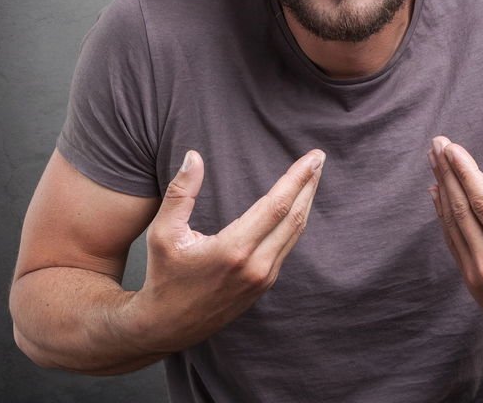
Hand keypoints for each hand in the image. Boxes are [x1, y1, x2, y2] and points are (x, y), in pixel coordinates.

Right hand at [123, 148, 323, 354]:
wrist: (168, 326)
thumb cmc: (164, 277)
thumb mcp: (163, 233)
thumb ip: (181, 193)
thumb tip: (194, 156)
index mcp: (234, 249)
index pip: (276, 206)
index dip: (297, 178)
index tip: (313, 157)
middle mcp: (255, 265)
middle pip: (294, 217)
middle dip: (309, 185)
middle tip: (320, 158)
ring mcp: (263, 278)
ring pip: (295, 233)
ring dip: (306, 202)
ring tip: (313, 177)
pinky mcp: (263, 285)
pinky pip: (287, 247)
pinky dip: (296, 222)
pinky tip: (297, 207)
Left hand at [427, 136, 482, 348]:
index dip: (466, 174)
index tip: (452, 149)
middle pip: (461, 210)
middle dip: (447, 174)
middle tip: (438, 143)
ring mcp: (477, 277)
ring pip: (452, 225)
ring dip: (442, 189)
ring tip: (434, 161)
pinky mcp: (471, 283)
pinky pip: (452, 241)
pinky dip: (442, 215)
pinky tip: (438, 192)